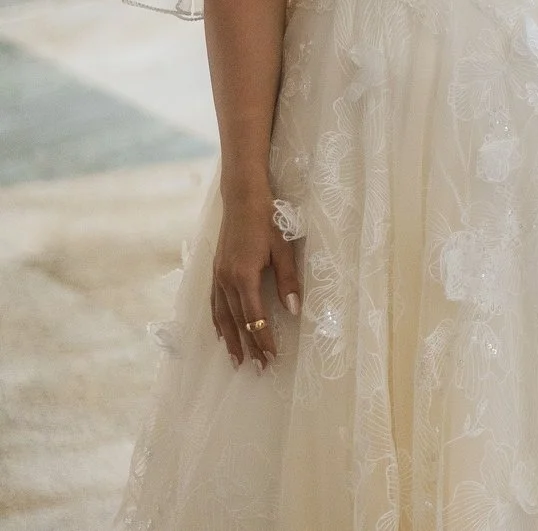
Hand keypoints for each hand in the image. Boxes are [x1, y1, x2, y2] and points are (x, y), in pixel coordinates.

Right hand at [211, 183, 298, 370]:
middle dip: (247, 346)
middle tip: (256, 368)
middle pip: (236, 322)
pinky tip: (221, 331)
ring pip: (221, 316)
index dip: (264, 339)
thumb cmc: (267, 221)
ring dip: (229, 339)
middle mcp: (226, 281)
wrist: (242, 198)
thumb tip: (294, 311)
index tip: (272, 357)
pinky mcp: (215, 271)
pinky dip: (217, 321)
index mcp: (244, 277)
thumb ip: (288, 281)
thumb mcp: (283, 249)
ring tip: (236, 359)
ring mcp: (217, 277)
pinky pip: (213, 304)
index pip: (255, 318)